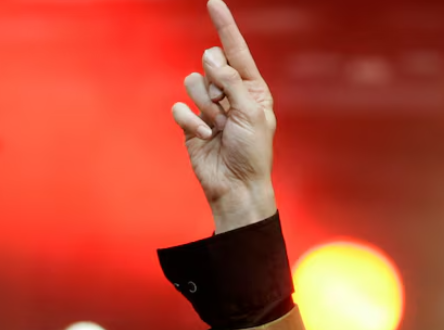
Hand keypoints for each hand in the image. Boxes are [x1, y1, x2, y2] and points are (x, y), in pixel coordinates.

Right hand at [171, 0, 276, 232]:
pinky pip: (179, 107)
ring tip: (219, 128)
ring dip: (206, 106)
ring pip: (192, 81)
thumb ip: (232, 82)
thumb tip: (213, 60)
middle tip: (225, 106)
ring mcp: (210, 107)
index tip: (213, 2)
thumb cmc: (252, 153)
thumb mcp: (251, 113)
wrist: (236, 186)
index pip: (236, 51)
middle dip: (215, 81)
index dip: (225, 26)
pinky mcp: (190, 122)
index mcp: (253, 89)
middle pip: (210, 62)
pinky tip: (205, 137)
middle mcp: (230, 93)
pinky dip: (191, 122)